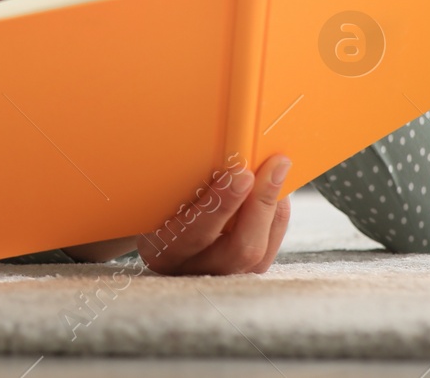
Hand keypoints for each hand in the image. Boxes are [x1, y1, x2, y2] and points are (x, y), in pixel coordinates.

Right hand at [135, 154, 293, 274]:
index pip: (194, 233)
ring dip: (273, 208)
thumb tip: (219, 152)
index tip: (241, 173)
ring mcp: (221, 276)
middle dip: (261, 205)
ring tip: (278, 170)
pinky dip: (276, 217)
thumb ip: (181, 184)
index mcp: (162, 250)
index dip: (222, 204)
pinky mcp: (243, 273)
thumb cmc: (151, 204)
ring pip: (260, 252)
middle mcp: (192, 270)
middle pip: (239, 249)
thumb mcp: (156, 196)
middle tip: (274, 166)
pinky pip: (269, 250)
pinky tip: (276, 191)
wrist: (151, 233)